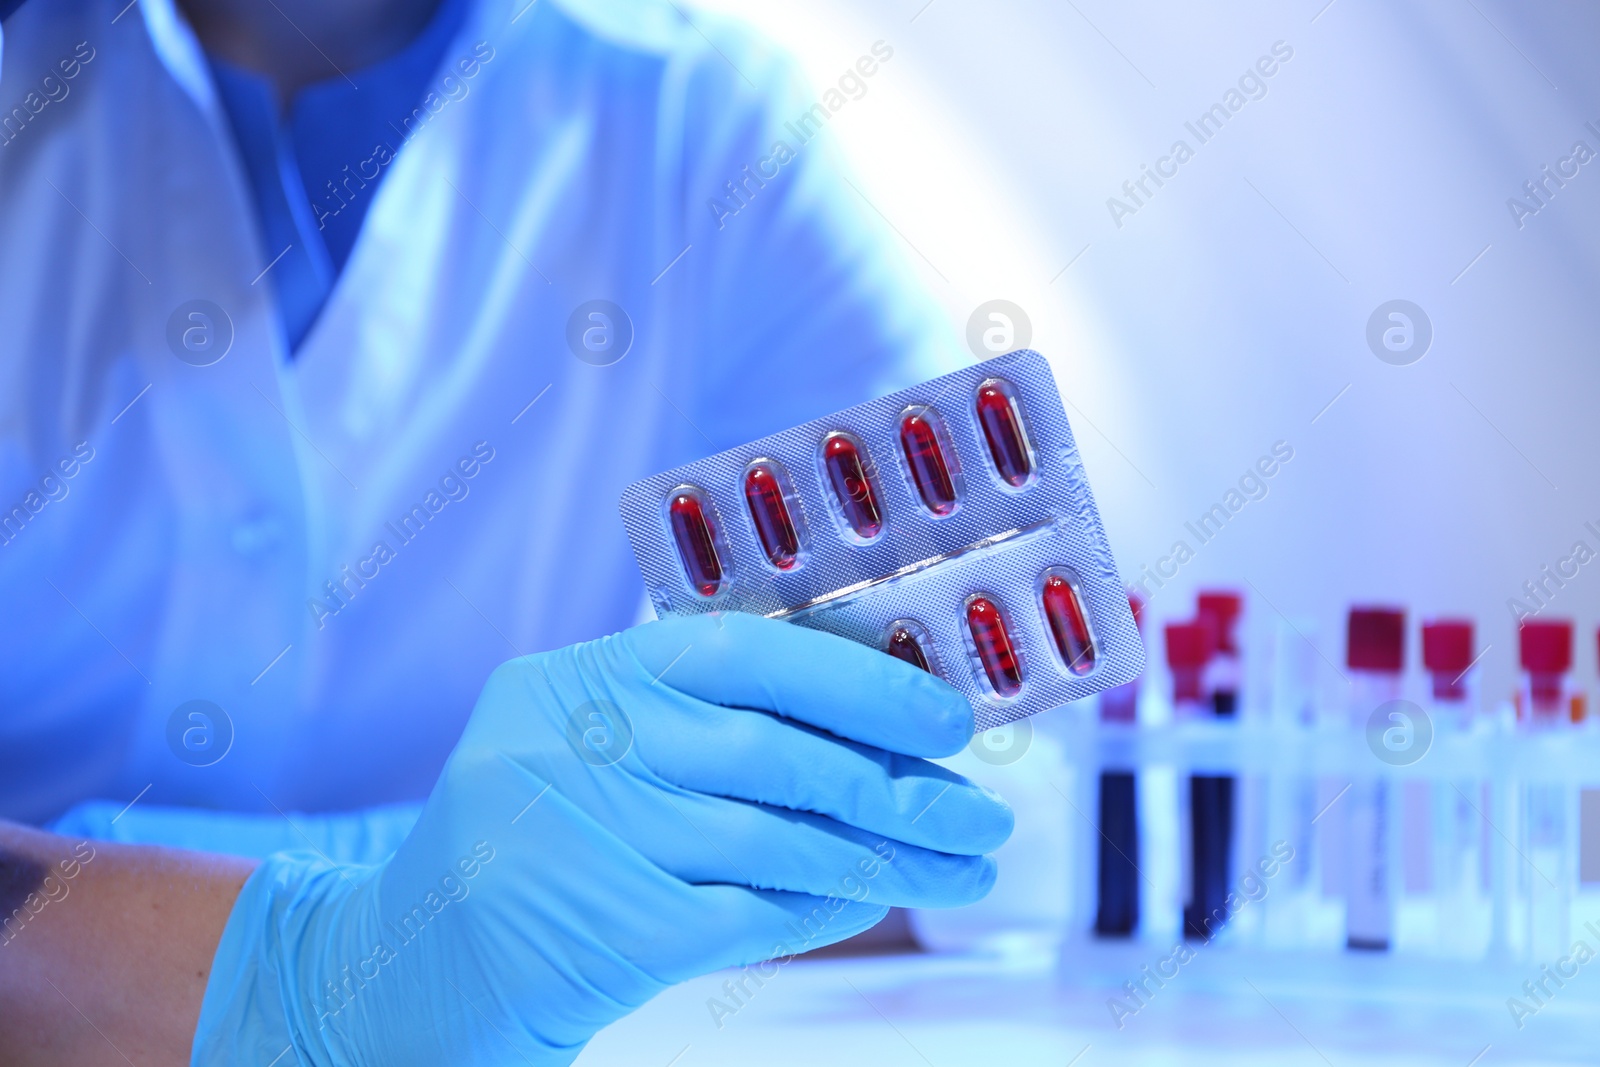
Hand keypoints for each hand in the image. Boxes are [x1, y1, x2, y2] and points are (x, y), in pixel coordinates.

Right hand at [196, 613, 1011, 1064]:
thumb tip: (875, 720)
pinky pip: (759, 911)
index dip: (859, 681)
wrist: (421, 962)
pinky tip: (877, 896)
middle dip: (899, 781)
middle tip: (980, 806)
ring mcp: (598, 838)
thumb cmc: (536, 832)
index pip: (744, 652)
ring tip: (960, 860)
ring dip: (887, 852)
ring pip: (785, 838)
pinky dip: (830, 904)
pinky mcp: (618, 929)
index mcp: (582, 676)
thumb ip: (700, 716)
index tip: (944, 714)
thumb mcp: (588, 738)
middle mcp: (586, 744)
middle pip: (781, 753)